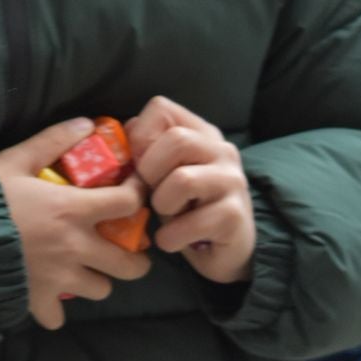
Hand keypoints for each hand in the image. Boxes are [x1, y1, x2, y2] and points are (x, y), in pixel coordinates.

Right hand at [0, 118, 153, 329]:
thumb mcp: (16, 159)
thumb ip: (52, 140)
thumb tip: (86, 123)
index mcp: (74, 209)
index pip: (128, 203)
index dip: (139, 196)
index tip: (136, 195)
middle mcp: (76, 247)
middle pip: (129, 264)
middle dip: (135, 258)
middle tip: (126, 250)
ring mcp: (61, 278)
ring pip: (102, 290)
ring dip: (97, 280)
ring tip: (84, 271)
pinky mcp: (39, 300)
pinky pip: (59, 318)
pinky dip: (56, 311)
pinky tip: (49, 296)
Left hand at [127, 97, 255, 284]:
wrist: (222, 251)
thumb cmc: (185, 209)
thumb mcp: (162, 174)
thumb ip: (146, 150)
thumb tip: (125, 131)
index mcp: (200, 133)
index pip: (161, 108)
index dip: (140, 136)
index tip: (139, 164)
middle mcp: (222, 150)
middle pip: (176, 140)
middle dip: (150, 171)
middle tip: (152, 194)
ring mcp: (232, 181)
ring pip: (182, 180)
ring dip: (162, 205)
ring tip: (168, 217)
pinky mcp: (234, 216)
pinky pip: (188, 223)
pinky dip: (170, 237)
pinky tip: (174, 240)